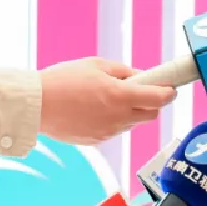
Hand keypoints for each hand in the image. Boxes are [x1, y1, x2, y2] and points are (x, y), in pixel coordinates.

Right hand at [39, 57, 177, 145]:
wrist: (36, 105)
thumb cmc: (63, 80)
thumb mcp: (96, 65)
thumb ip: (124, 72)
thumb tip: (141, 77)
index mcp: (120, 96)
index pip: (159, 98)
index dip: (169, 92)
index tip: (170, 87)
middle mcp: (118, 118)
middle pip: (151, 114)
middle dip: (152, 103)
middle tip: (141, 91)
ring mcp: (108, 132)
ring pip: (132, 123)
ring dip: (130, 111)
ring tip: (107, 98)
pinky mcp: (97, 140)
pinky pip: (114, 130)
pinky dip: (113, 120)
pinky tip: (94, 109)